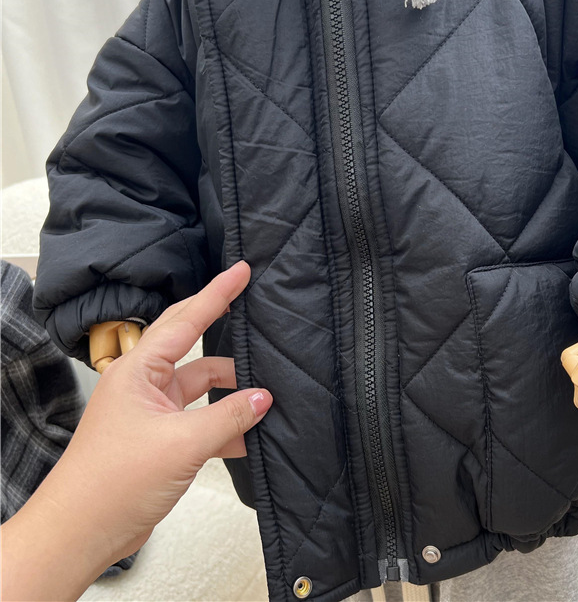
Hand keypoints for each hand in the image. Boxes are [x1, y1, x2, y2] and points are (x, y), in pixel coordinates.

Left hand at [1, 260, 270, 600]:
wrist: (82, 534)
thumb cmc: (113, 482)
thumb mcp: (181, 444)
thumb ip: (228, 417)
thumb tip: (264, 398)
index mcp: (139, 370)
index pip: (186, 320)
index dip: (217, 294)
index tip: (242, 271)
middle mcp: (145, 384)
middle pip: (194, 345)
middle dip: (224, 328)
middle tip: (254, 306)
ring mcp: (153, 411)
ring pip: (202, 387)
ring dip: (232, 393)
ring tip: (267, 396)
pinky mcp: (161, 438)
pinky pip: (201, 419)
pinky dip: (225, 425)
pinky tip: (250, 437)